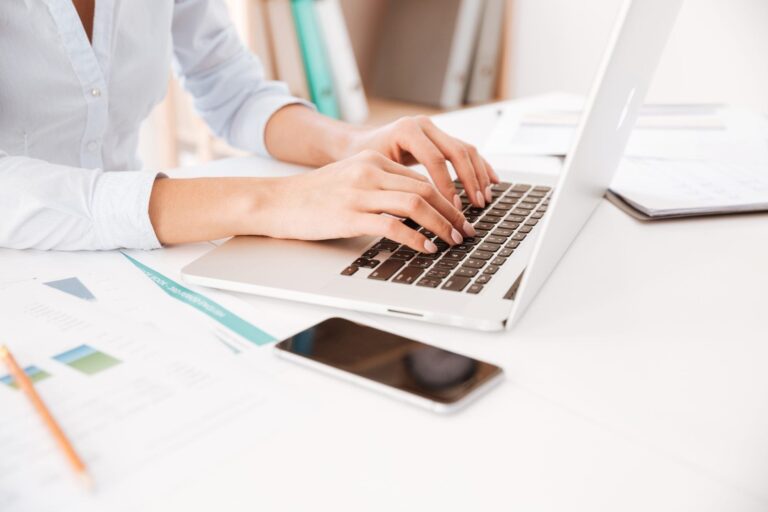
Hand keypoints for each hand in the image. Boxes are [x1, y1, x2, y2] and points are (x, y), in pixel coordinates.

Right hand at [248, 150, 475, 252]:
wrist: (276, 201)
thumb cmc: (312, 196)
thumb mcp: (349, 179)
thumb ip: (379, 186)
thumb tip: (412, 205)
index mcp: (372, 161)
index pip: (421, 178)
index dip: (446, 198)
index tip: (459, 215)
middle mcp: (369, 172)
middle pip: (426, 189)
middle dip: (452, 212)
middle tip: (466, 231)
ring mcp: (360, 193)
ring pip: (416, 204)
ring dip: (441, 224)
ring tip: (453, 240)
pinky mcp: (350, 215)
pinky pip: (393, 225)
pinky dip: (416, 238)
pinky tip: (426, 248)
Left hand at [341, 116, 499, 208]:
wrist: (358, 145)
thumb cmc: (361, 162)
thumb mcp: (375, 173)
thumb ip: (396, 187)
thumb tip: (417, 216)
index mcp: (407, 130)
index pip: (435, 159)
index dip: (447, 185)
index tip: (454, 208)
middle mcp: (424, 125)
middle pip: (457, 152)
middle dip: (470, 181)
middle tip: (477, 205)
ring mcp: (434, 129)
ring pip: (466, 150)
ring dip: (479, 176)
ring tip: (484, 199)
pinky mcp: (441, 137)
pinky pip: (466, 150)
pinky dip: (480, 167)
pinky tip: (492, 182)